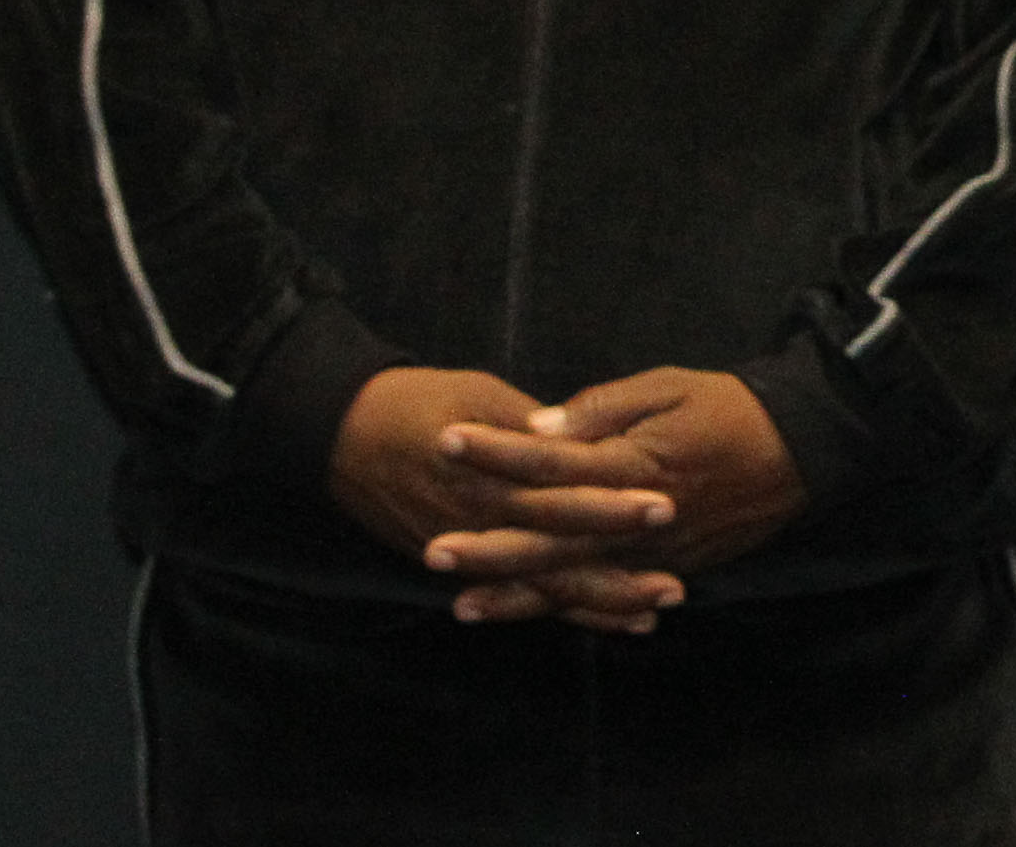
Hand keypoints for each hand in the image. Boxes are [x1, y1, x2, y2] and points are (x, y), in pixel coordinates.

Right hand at [331, 366, 683, 634]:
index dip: (612, 506)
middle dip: (616, 574)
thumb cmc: (420, 402)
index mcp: (492, 476)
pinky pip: (510, 594)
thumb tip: (582, 437)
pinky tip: (594, 619)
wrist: (342, 433)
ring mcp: (464, 551)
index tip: (664, 507)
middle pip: (556, 558)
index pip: (562, 497)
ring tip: (650, 615)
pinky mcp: (450, 565)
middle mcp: (479, 524)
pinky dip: (552, 608)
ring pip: (537, 589)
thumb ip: (532, 425)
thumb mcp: (481, 396)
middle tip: (673, 587)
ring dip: (593, 604)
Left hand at [433, 368, 807, 623]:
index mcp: (633, 462)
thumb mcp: (669, 386)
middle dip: (489, 545)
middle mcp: (636, 517)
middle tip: (432, 550)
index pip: (550, 459)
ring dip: (517, 594)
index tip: (446, 440)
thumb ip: (603, 408)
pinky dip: (569, 610)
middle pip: (551, 536)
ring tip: (461, 603)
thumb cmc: (731, 407)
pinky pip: (610, 595)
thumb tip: (542, 427)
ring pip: (574, 580)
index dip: (496, 450)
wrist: (803, 450)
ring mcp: (653, 552)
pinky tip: (531, 617)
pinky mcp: (669, 569)